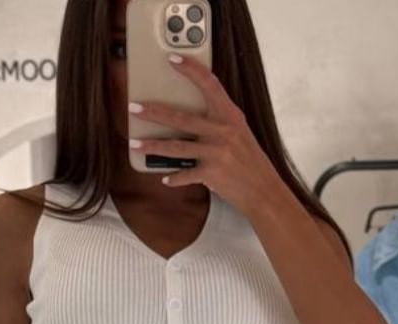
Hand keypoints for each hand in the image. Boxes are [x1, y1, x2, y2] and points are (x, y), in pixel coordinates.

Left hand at [128, 52, 281, 215]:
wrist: (264, 189)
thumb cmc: (250, 161)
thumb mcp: (239, 133)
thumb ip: (219, 122)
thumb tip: (191, 119)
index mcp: (230, 116)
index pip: (209, 84)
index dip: (191, 70)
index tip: (173, 59)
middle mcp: (222, 131)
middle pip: (181, 118)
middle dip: (154, 112)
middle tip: (133, 108)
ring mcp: (216, 152)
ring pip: (176, 147)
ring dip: (152, 146)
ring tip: (135, 143)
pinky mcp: (212, 173)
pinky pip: (185, 175)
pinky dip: (174, 178)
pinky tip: (165, 178)